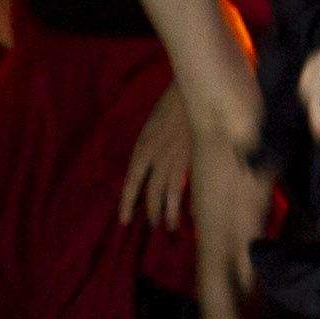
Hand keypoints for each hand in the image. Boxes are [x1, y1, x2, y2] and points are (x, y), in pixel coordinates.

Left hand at [119, 88, 197, 231]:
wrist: (194, 91)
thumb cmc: (172, 106)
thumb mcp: (152, 128)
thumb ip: (150, 150)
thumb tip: (149, 171)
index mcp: (142, 149)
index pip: (131, 183)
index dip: (127, 203)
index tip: (124, 220)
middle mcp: (156, 158)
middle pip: (150, 193)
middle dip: (150, 213)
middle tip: (152, 226)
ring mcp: (176, 160)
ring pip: (168, 195)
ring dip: (167, 214)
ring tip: (169, 227)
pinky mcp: (195, 160)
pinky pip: (188, 188)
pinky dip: (187, 204)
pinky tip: (189, 216)